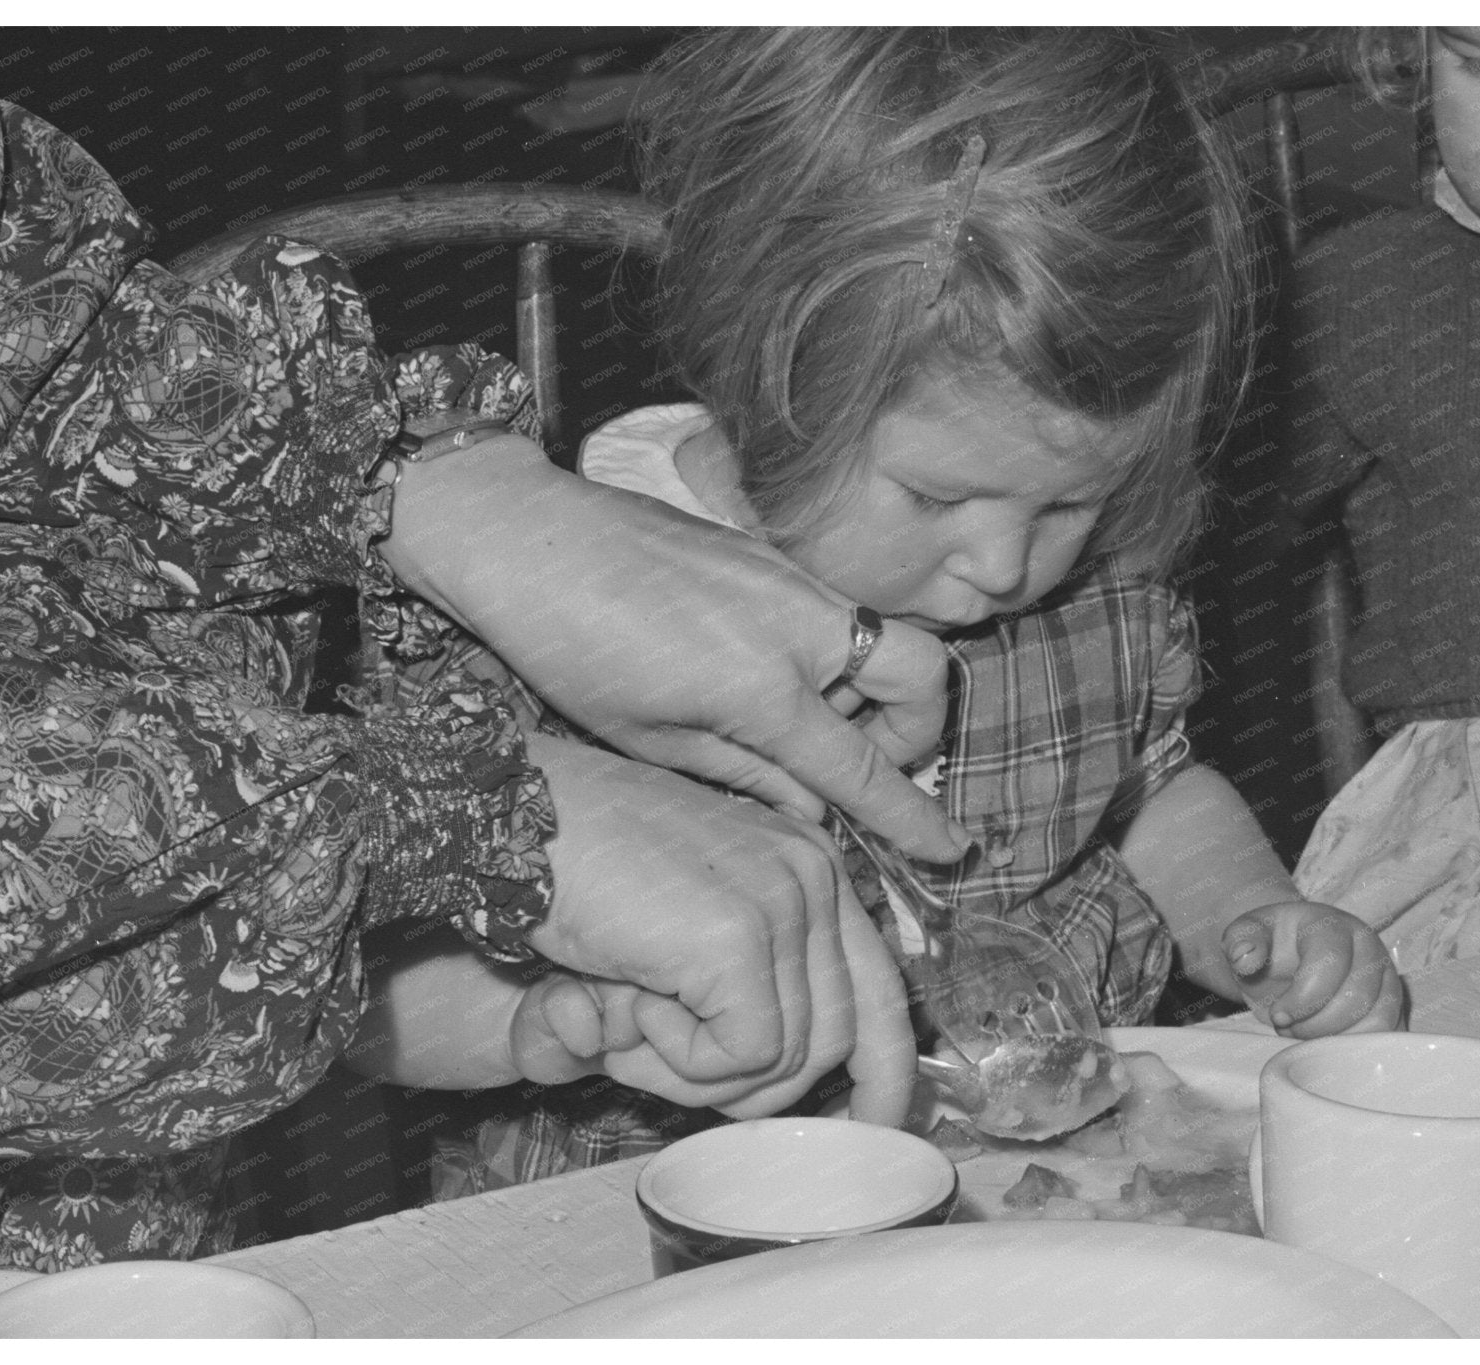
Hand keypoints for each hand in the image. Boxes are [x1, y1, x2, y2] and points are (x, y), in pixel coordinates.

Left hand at [379, 441, 969, 861]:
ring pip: (882, 639)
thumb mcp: (651, 740)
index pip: (865, 770)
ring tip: (791, 724)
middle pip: (924, 678)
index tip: (953, 850)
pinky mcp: (767, 553)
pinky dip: (827, 653)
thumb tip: (817, 812)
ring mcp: (788, 578)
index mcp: (764, 688)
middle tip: (865, 764)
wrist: (526, 541)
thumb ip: (749, 776)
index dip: (913, 820)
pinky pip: (833, 611)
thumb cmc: (570, 650)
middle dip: (919, 730)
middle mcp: (798, 624)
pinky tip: (757, 676)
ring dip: (868, 691)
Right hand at [519, 733, 914, 1125]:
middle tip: (654, 1057)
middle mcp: (814, 875)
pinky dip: (675, 1058)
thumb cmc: (575, 868)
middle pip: (837, 1039)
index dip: (882, 1072)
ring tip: (627, 1021)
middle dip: (750, 1085)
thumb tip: (783, 1079)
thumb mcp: (679, 925)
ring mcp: (783, 901)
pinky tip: (626, 1001)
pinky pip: (739, 1056)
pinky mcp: (740, 936)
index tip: (868, 1123)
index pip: (881, 990)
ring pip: (785, 1059)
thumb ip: (740, 988)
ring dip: (696, 1073)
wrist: (510, 817)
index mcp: (808, 865)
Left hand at [1222, 902, 1405, 1037]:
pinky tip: (1325, 1042)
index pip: (1330, 962)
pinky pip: (1388, 1033)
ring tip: (1303, 1033)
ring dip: (1335, 1037)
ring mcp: (1385, 976)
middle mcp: (1368, 947)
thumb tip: (1245, 959)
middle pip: (1357, 995)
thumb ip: (1241, 941)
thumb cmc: (1269, 946)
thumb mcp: (1246, 936)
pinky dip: (1356, 1046)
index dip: (1303, 998)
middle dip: (1316, 1023)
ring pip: (1378, 1018)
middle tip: (1286, 1026)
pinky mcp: (1392, 1004)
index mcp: (1332, 925)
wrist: (1288, 956)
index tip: (1277, 1015)